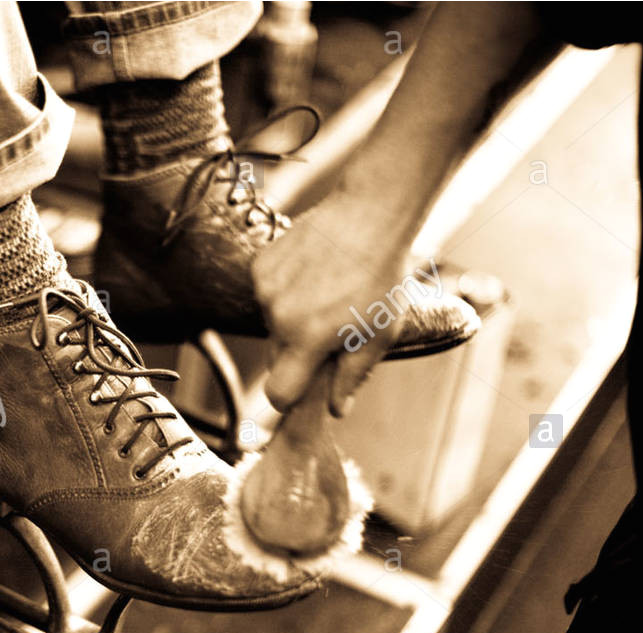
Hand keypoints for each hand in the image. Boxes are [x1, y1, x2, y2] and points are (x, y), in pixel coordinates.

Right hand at [253, 188, 411, 415]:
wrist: (369, 214)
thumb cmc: (381, 275)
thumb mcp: (379, 334)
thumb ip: (352, 376)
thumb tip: (335, 409)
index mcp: (306, 339)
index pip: (278, 393)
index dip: (291, 397)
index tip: (306, 388)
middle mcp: (278, 316)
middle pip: (276, 359)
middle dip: (299, 356)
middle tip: (332, 333)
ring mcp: (265, 289)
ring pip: (272, 325)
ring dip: (293, 321)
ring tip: (327, 295)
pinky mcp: (261, 265)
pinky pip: (268, 295)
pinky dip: (285, 293)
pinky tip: (313, 275)